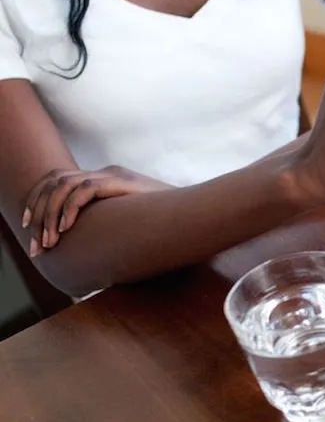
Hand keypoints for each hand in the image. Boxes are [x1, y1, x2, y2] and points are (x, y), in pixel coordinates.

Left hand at [22, 166, 169, 255]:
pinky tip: (67, 229)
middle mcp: (104, 173)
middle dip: (38, 214)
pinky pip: (84, 189)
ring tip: (51, 241)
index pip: (57, 181)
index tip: (30, 230)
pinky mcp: (122, 182)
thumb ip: (110, 226)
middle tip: (38, 246)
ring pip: (63, 186)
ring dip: (50, 216)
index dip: (38, 203)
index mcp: (104, 179)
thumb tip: (90, 248)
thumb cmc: (166, 223)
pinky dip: (69, 209)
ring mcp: (113, 175)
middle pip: (53, 182)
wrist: (196, 212)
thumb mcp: (130, 223)